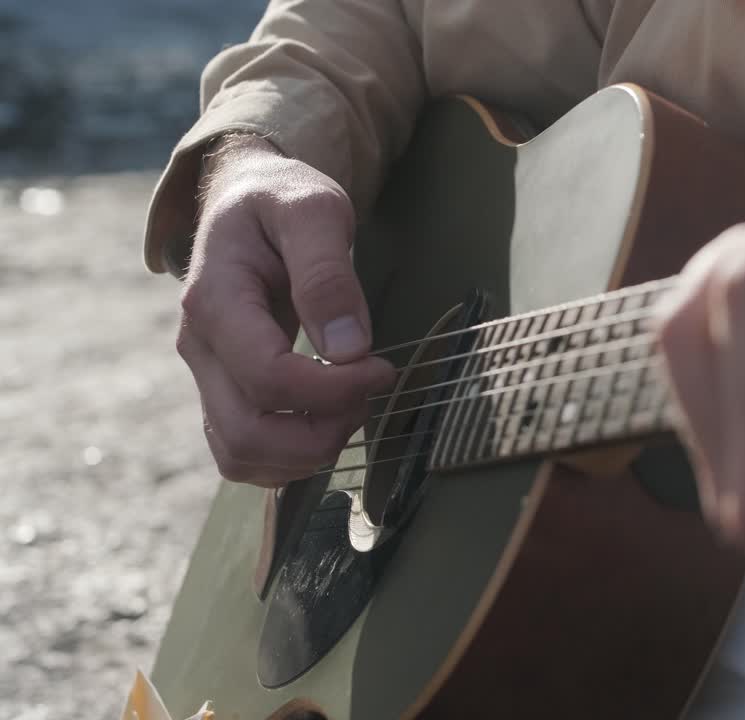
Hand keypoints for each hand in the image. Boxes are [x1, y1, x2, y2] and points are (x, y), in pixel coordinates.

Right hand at [177, 135, 393, 486]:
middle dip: (323, 431)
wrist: (248, 199)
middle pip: (249, 433)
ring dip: (307, 452)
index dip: (333, 390)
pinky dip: (289, 457)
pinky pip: (242, 453)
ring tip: (351, 406)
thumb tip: (348, 349)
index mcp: (215, 301)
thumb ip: (327, 274)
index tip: (382, 368)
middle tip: (369, 392)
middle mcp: (198, 347)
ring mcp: (204, 374)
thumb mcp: (314, 211)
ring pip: (241, 456)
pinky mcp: (220, 391)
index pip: (268, 377)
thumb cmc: (283, 199)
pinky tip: (328, 421)